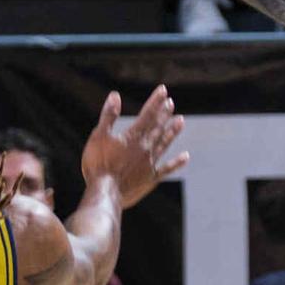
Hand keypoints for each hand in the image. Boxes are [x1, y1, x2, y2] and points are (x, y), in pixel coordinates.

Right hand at [78, 83, 188, 209]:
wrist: (106, 193)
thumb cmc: (98, 165)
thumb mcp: (98, 137)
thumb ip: (108, 116)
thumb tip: (115, 96)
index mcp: (133, 137)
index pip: (147, 114)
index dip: (155, 101)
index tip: (163, 90)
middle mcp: (145, 148)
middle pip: (157, 127)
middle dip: (164, 114)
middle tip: (171, 103)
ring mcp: (150, 164)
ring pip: (164, 144)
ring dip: (172, 132)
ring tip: (181, 121)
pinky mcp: (151, 179)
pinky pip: (167, 169)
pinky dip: (176, 163)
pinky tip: (186, 157)